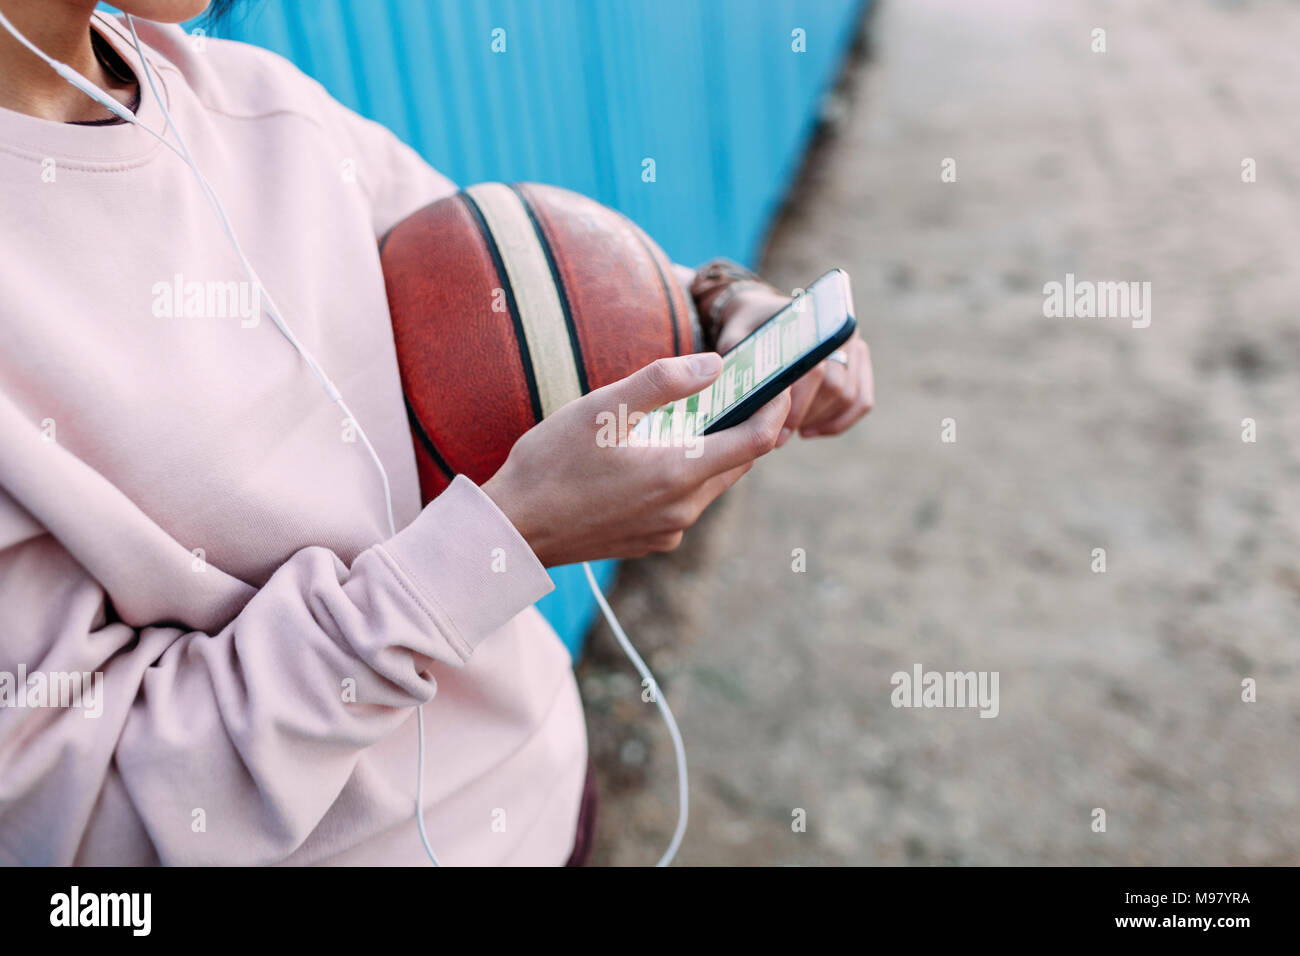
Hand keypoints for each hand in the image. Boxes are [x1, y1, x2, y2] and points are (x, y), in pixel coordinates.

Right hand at [482, 353, 790, 565]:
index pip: (757, 440)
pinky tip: (662, 452)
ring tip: (704, 414)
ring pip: (713, 483)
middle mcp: (683, 510)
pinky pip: (687, 502)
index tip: (780, 381)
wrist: (512, 530)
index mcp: (678, 474)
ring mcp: (668, 531)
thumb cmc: (550, 465)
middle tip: (746, 388)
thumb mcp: (601, 408)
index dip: (776, 407)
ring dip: (717, 449)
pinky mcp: (650, 542)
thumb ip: (663, 382)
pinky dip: (690, 473)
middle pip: (739, 463)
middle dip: (749, 425)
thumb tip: (715, 365)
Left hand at [714, 286, 874, 445]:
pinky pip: (861, 401)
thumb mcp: (734, 337)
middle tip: (779, 438)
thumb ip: (736, 358)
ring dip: (821, 420)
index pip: (814, 371)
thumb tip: (742, 392)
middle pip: (835, 387)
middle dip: (806, 417)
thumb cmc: (747, 327)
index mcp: (813, 322)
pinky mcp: (859, 365)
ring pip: (849, 397)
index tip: (776, 428)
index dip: (797, 406)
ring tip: (791, 431)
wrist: (763, 314)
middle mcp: (840, 332)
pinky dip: (839, 422)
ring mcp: (854, 348)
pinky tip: (811, 431)